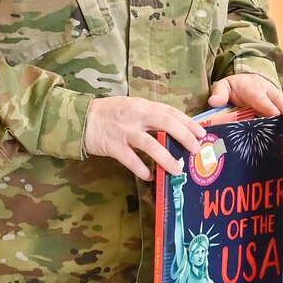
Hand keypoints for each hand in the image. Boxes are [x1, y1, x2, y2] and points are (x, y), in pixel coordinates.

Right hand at [84, 96, 209, 178]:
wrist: (80, 118)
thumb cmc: (108, 113)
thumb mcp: (131, 107)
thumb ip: (149, 116)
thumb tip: (172, 129)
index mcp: (142, 106)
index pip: (170, 112)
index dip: (188, 123)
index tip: (202, 133)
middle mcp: (136, 116)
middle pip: (166, 124)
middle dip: (184, 137)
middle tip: (196, 150)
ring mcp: (124, 131)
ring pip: (150, 144)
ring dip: (166, 158)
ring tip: (178, 170)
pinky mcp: (113, 146)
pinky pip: (131, 160)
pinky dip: (142, 169)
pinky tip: (150, 177)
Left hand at [208, 73, 282, 122]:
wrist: (246, 79)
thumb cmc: (234, 87)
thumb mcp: (222, 87)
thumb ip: (219, 94)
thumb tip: (213, 102)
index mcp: (251, 88)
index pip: (258, 97)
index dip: (265, 104)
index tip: (273, 113)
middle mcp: (268, 91)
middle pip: (278, 99)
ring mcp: (278, 97)